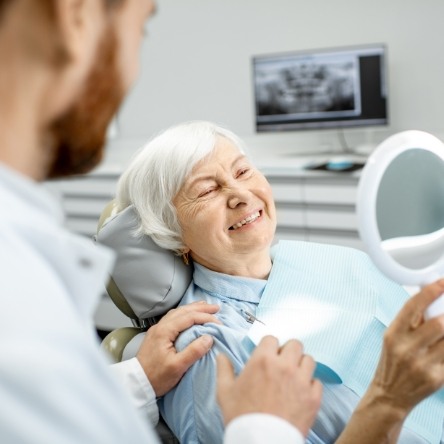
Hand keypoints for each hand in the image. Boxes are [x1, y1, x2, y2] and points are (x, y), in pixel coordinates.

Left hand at [136, 301, 220, 395]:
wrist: (136, 384)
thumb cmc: (156, 377)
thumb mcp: (177, 367)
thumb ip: (193, 351)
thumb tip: (209, 338)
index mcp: (164, 331)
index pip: (189, 317)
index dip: (205, 317)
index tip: (218, 322)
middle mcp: (160, 326)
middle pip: (183, 311)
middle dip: (201, 308)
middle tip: (216, 308)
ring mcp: (157, 330)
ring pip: (177, 313)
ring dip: (192, 309)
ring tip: (205, 307)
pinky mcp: (156, 335)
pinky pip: (173, 318)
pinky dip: (184, 314)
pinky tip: (189, 316)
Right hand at [216, 335, 321, 436]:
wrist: (260, 442)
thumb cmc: (242, 417)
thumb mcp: (225, 391)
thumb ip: (224, 369)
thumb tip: (221, 356)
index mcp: (263, 360)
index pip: (272, 339)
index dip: (269, 347)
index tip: (268, 355)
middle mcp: (284, 366)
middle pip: (295, 345)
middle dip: (288, 352)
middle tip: (283, 363)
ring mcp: (301, 381)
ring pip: (309, 360)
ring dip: (301, 366)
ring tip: (294, 376)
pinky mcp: (313, 397)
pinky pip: (317, 382)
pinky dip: (310, 385)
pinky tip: (301, 393)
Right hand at [369, 280, 443, 415]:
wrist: (390, 395)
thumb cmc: (392, 362)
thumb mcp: (393, 338)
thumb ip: (411, 319)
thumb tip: (428, 296)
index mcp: (393, 334)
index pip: (413, 306)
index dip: (430, 292)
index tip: (442, 282)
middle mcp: (406, 348)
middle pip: (439, 323)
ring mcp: (422, 364)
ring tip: (443, 329)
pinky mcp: (437, 378)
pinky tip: (443, 345)